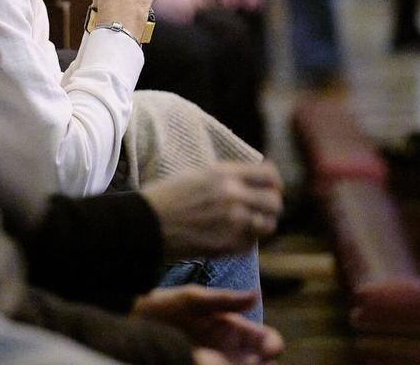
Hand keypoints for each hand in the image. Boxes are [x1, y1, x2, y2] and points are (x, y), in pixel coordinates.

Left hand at [135, 286, 284, 363]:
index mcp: (231, 328)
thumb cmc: (163, 307)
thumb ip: (223, 300)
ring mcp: (215, 361)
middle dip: (262, 363)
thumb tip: (256, 295)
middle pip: (258, 362)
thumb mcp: (193, 300)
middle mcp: (228, 350)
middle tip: (254, 361)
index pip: (263, 340)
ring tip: (238, 362)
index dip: (270, 344)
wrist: (132, 324)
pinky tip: (216, 362)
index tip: (271, 348)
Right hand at [141, 162, 282, 257]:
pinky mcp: (226, 246)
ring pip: (268, 225)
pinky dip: (247, 243)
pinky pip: (252, 245)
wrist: (145, 225)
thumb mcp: (195, 174)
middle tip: (261, 211)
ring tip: (247, 226)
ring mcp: (231, 223)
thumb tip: (249, 180)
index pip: (269, 175)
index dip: (273, 183)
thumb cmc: (165, 198)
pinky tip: (232, 238)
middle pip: (275, 202)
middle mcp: (232, 196)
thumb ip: (225, 177)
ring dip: (261, 226)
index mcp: (223, 174)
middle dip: (270, 206)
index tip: (270, 188)